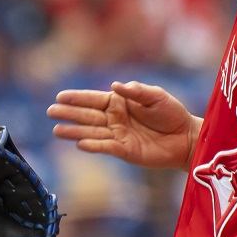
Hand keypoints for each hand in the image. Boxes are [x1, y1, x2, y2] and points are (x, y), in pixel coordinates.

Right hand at [48, 81, 199, 169]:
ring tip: (57, 130)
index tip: (59, 96)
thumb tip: (114, 86)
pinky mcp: (125, 150)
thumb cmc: (171, 113)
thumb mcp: (155, 96)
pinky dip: (94, 145)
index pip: (94, 99)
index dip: (77, 98)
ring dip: (75, 131)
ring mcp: (118, 135)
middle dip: (69, 113)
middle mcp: (115, 119)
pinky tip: (80, 143)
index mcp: (120, 103)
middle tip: (50, 111)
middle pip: (88, 115)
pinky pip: (106, 147)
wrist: (185, 137)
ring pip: (92, 131)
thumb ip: (136, 91)